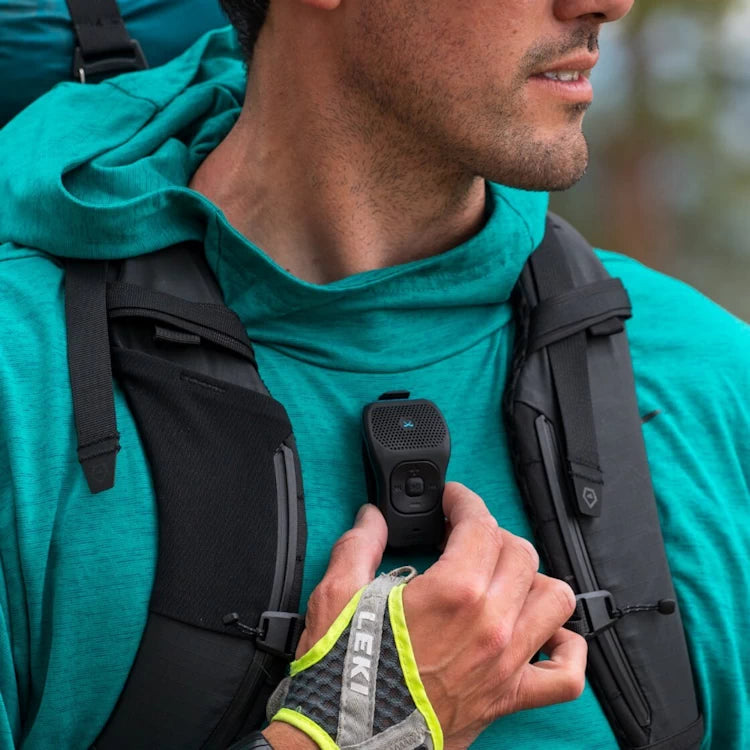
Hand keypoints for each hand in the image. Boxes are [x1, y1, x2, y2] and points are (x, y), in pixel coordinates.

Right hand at [282, 482, 586, 749]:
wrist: (347, 742)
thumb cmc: (343, 674)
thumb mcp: (337, 596)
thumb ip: (359, 545)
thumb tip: (372, 518)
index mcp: (451, 592)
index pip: (481, 524)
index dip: (466, 501)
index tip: (453, 500)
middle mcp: (489, 623)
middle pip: (520, 553)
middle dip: (492, 534)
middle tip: (465, 538)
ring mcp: (505, 661)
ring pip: (553, 599)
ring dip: (533, 579)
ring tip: (502, 577)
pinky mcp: (508, 697)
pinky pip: (565, 675)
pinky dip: (566, 649)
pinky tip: (546, 633)